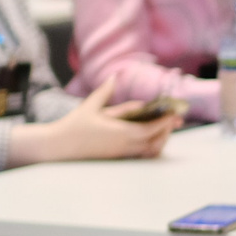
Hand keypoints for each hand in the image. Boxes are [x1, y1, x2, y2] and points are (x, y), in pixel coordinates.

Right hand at [9, 81, 180, 165]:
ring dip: (161, 140)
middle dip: (167, 130)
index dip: (165, 122)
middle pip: (155, 141)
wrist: (59, 147)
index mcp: (120, 133)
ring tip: (166, 127)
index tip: (175, 114)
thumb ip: (105, 92)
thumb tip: (114, 77)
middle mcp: (124, 146)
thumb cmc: (74, 126)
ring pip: (150, 151)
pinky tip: (153, 138)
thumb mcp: (90, 106)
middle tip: (176, 118)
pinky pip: (141, 155)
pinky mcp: (117, 158)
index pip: (150, 129)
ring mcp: (121, 154)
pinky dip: (151, 148)